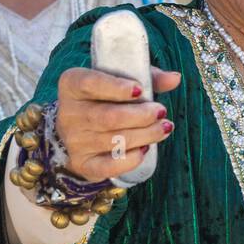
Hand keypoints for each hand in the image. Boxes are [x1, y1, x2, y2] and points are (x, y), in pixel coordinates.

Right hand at [55, 67, 181, 181]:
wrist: (83, 129)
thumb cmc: (108, 98)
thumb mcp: (123, 81)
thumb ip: (149, 77)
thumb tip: (174, 78)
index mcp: (73, 84)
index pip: (90, 83)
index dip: (116, 87)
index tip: (139, 89)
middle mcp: (68, 113)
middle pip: (109, 117)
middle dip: (142, 116)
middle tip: (161, 112)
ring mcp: (74, 141)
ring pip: (114, 141)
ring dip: (146, 135)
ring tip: (164, 128)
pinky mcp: (83, 163)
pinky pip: (109, 166)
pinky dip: (131, 159)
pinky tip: (145, 149)